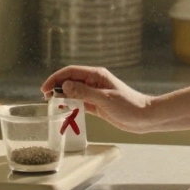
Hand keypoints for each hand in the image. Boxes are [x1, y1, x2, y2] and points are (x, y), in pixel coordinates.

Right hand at [40, 66, 154, 132]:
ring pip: (73, 92)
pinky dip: (71, 105)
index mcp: (96, 75)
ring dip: (62, 97)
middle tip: (45, 99)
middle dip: (56, 88)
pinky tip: (64, 110)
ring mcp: (95, 93)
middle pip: (70, 81)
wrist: (145, 117)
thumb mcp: (105, 99)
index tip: (44, 89)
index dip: (55, 78)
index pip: (70, 72)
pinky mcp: (97, 105)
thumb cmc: (129, 105)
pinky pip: (79, 102)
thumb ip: (84, 92)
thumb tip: (64, 86)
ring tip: (51, 105)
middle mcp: (94, 82)